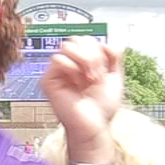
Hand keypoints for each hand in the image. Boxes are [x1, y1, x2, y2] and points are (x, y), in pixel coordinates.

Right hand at [41, 37, 123, 160]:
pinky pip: (58, 59)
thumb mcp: (115, 77)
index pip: (86, 40)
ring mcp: (59, 72)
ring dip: (83, 61)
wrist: (94, 124)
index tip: (105, 68)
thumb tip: (107, 42)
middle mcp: (71, 65)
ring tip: (89, 78)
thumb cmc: (101, 107)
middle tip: (97, 74)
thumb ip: (114, 57)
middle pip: (77, 39)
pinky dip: (72, 69)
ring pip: (67, 46)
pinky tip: (77, 83)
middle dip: (92, 55)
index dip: (98, 49)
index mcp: (84, 62)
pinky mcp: (49, 80)